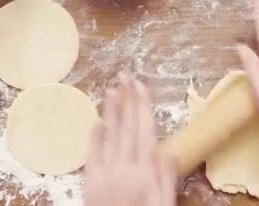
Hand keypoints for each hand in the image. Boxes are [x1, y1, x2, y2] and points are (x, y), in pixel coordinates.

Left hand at [85, 73, 176, 205]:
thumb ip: (165, 181)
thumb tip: (169, 151)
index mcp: (142, 174)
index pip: (143, 132)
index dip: (142, 107)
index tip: (142, 86)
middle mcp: (120, 168)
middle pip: (125, 128)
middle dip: (126, 100)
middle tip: (125, 76)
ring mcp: (102, 174)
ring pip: (107, 136)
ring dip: (110, 111)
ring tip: (112, 89)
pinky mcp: (89, 182)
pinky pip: (91, 155)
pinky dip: (94, 137)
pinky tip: (97, 121)